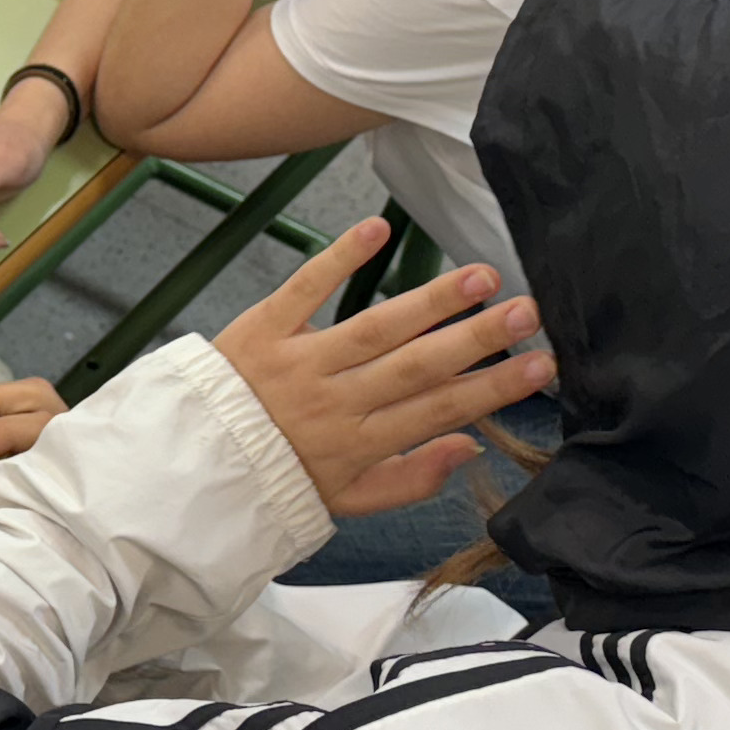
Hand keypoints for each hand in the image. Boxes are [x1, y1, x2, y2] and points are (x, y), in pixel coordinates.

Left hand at [213, 220, 550, 517]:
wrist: (188, 465)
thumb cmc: (278, 478)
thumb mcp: (346, 501)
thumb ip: (410, 478)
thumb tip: (471, 446)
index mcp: (357, 445)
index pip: (437, 410)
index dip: (493, 388)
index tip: (541, 364)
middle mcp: (334, 402)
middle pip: (416, 366)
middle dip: (476, 338)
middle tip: (527, 311)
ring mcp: (298, 361)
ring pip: (373, 327)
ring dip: (429, 299)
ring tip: (480, 275)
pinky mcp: (262, 329)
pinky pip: (304, 288)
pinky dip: (338, 256)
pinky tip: (378, 228)